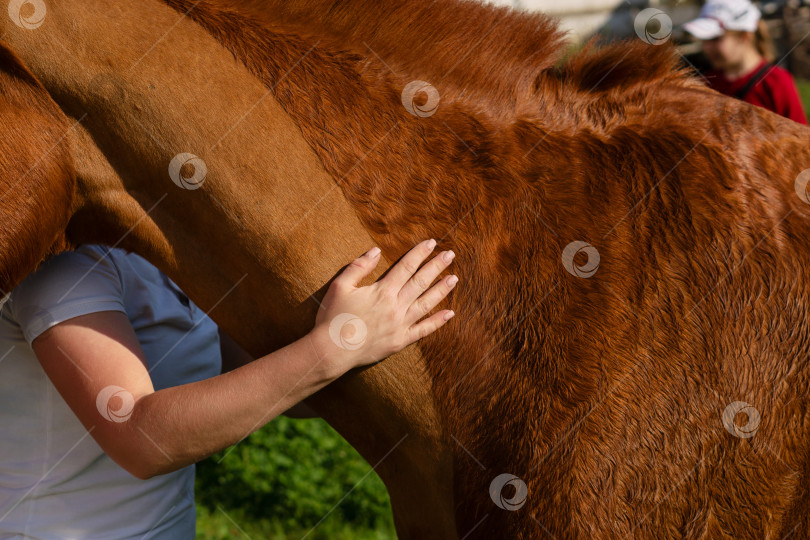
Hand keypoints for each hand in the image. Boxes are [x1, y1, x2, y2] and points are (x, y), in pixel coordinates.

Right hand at [308, 239, 456, 372]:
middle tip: (450, 255)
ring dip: (441, 290)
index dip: (419, 253)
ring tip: (454, 278)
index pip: (406, 267)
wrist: (331, 351)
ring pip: (426, 304)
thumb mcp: (340, 286)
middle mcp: (395, 306)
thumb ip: (359, 267)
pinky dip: (437, 322)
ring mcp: (400, 325)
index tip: (432, 243)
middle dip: (436, 266)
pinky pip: (423, 330)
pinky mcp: (400, 341)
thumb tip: (376, 250)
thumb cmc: (333, 317)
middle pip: (421, 282)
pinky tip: (449, 313)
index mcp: (382, 291)